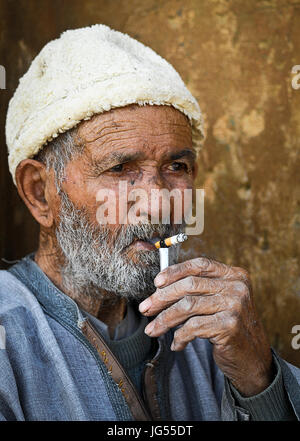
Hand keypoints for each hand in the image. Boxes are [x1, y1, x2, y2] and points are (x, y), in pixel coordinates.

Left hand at [139, 257, 273, 396]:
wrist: (253, 358)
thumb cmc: (229, 326)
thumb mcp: (219, 301)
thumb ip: (199, 290)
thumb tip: (159, 288)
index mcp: (234, 275)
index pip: (199, 265)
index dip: (175, 271)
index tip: (156, 283)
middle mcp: (236, 286)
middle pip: (189, 285)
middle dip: (162, 297)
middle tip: (145, 309)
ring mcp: (234, 305)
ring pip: (187, 306)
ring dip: (164, 319)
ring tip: (153, 330)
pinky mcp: (229, 325)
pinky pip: (193, 327)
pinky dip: (180, 337)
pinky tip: (176, 344)